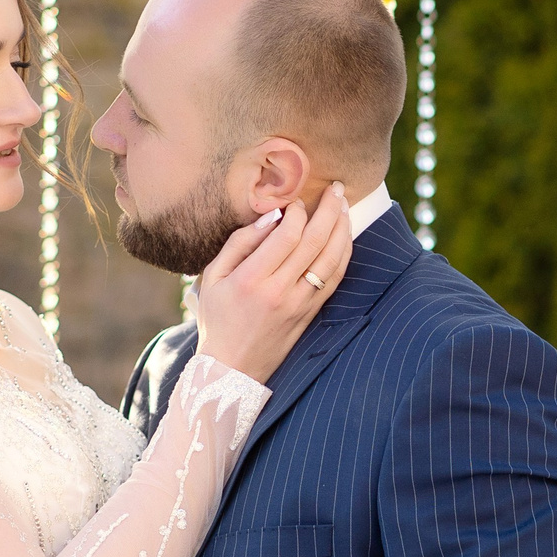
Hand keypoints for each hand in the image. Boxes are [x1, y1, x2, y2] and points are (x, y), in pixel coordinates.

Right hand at [194, 182, 352, 382]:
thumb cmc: (217, 318)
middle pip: (314, 243)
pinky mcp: (311, 313)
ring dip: (342, 229)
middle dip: (329, 210)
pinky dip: (343, 254)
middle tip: (336, 188)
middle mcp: (280, 292)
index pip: (287, 236)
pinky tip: (344, 236)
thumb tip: (270, 217)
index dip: (297, 212)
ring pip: (331, 260)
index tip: (296, 201)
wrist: (232, 368)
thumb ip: (239, 243)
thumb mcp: (212, 277)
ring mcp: (300, 305)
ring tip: (344, 205)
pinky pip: (335, 279)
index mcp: (251, 280)